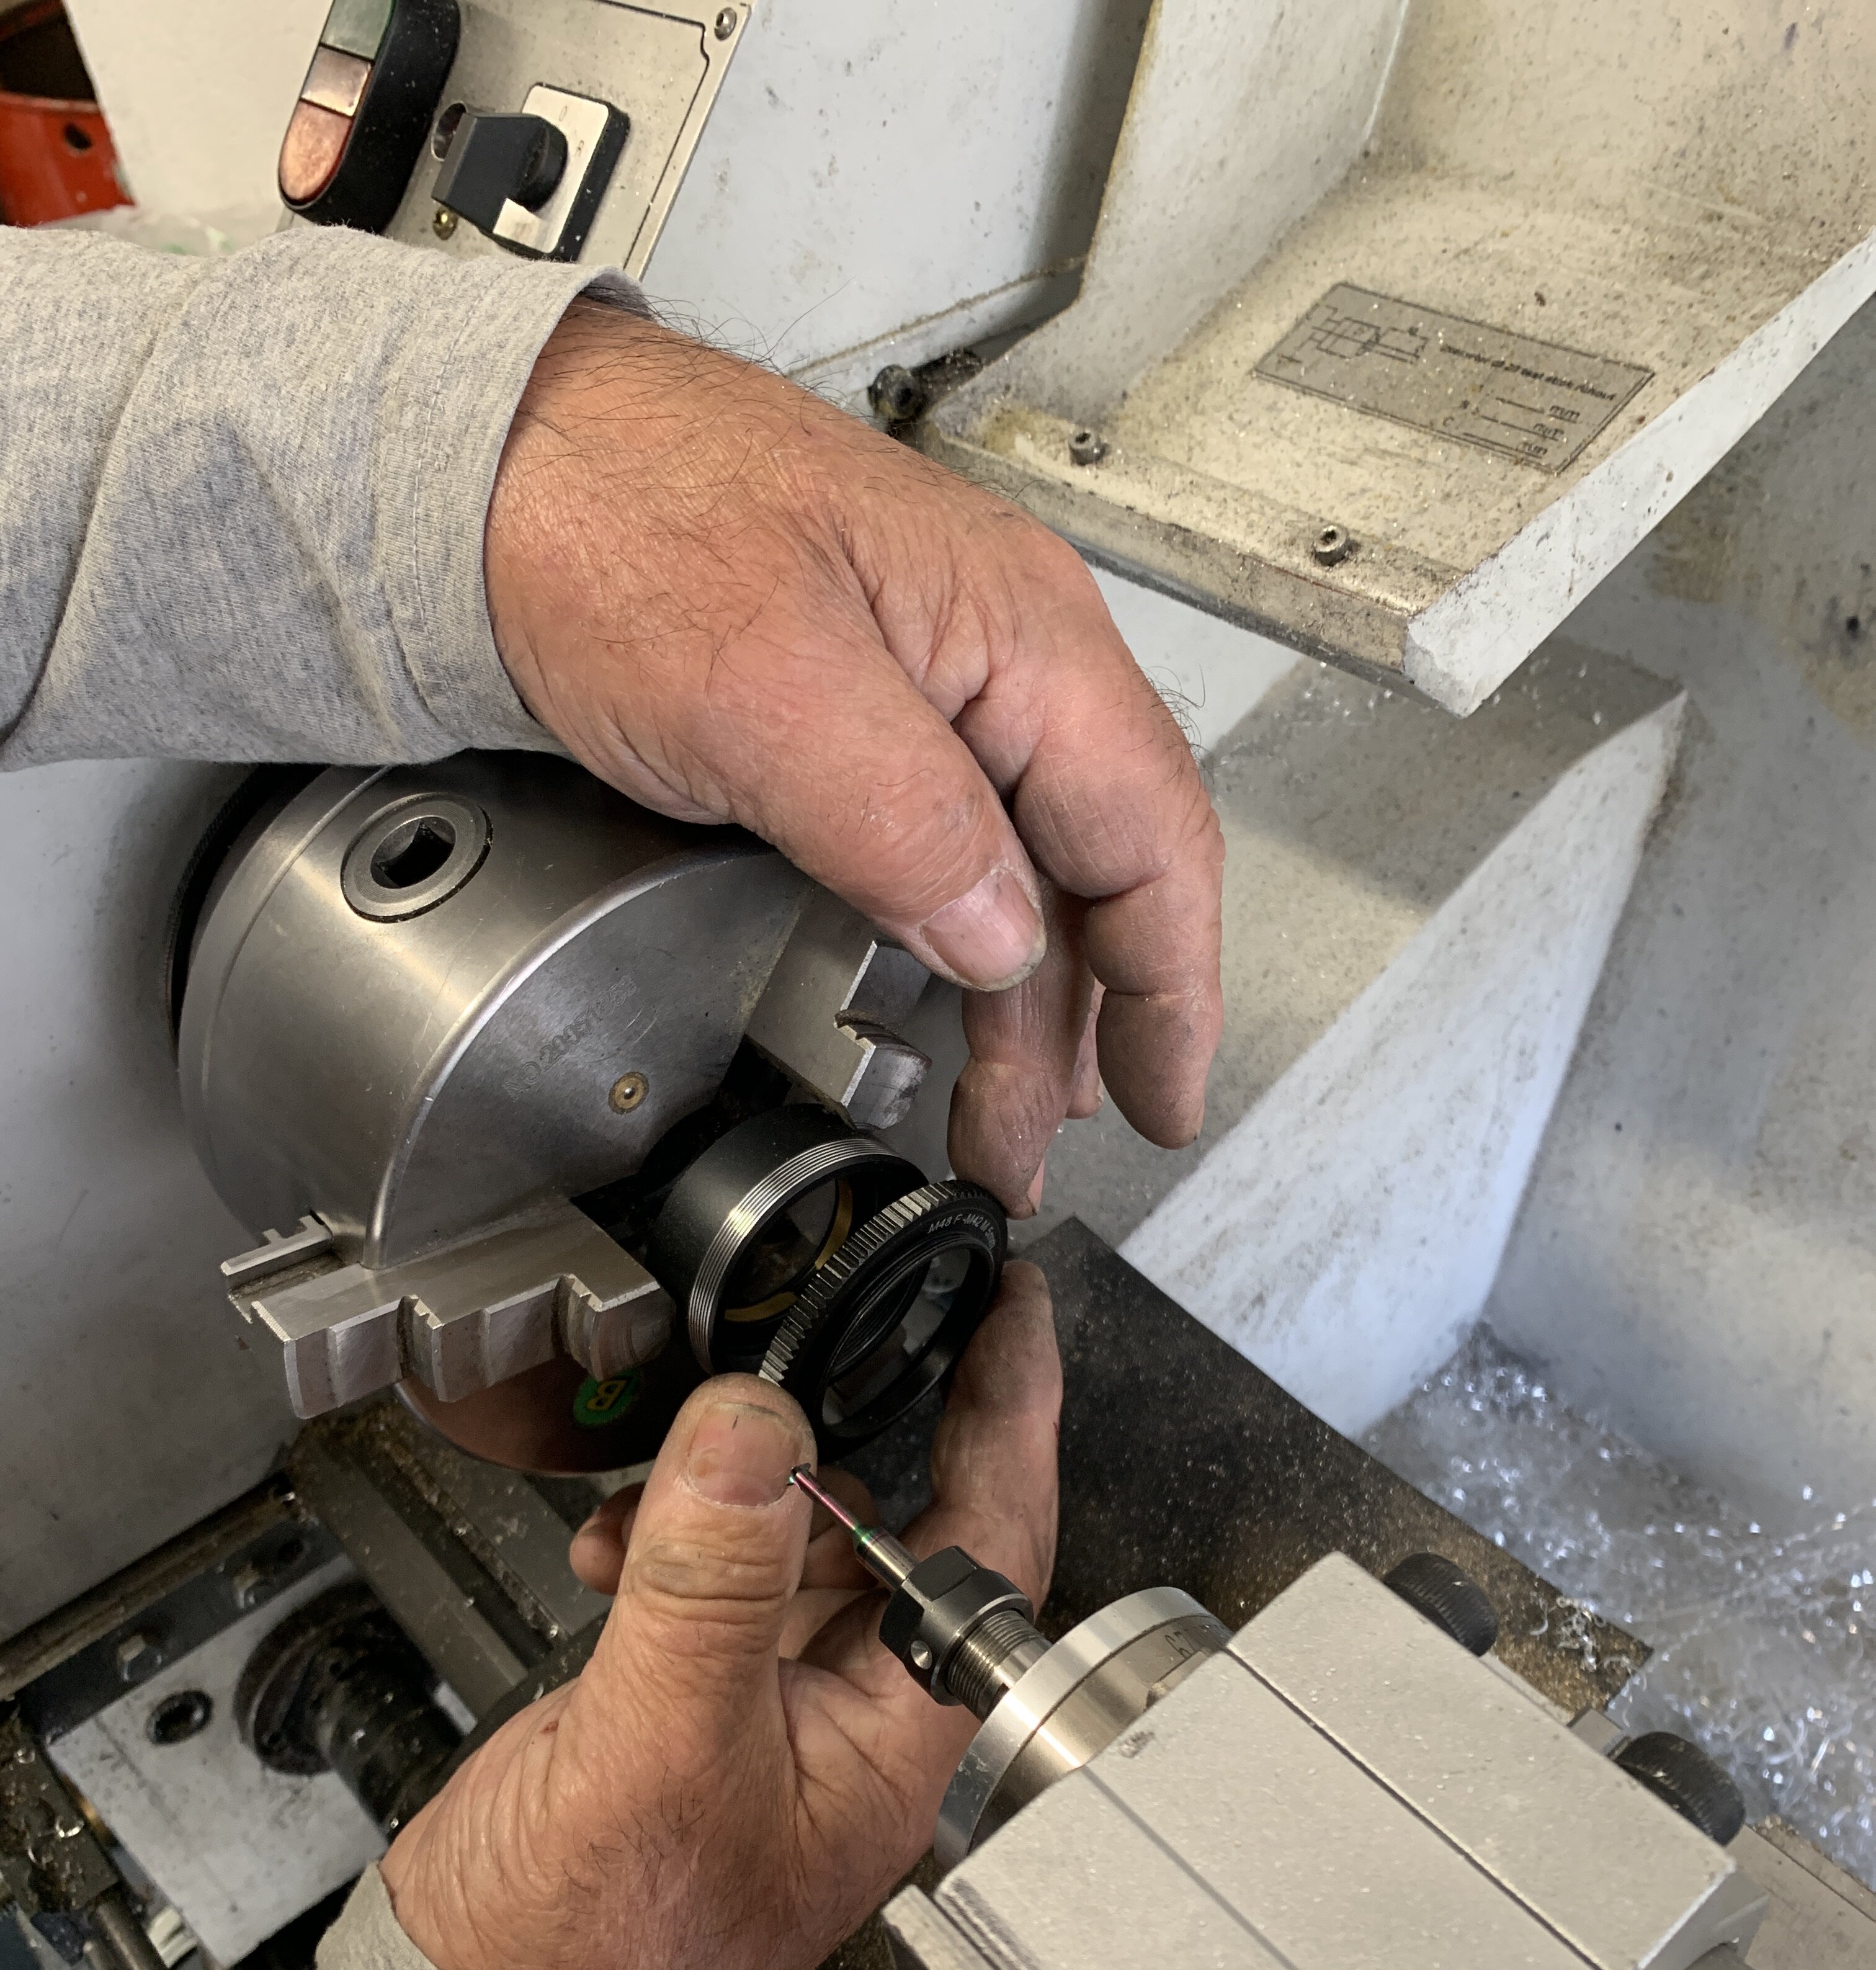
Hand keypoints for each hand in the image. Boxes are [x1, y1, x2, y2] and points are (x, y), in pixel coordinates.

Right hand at [380, 1265, 1059, 1969]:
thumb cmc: (593, 1962)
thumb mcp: (659, 1746)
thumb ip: (711, 1583)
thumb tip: (755, 1433)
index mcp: (895, 1737)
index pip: (992, 1542)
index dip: (1013, 1414)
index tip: (1012, 1309)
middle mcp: (850, 1717)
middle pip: (892, 1529)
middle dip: (840, 1434)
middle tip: (807, 1340)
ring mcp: (768, 1711)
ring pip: (788, 1546)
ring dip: (730, 1493)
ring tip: (660, 1480)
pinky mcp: (687, 1706)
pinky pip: (705, 1585)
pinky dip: (660, 1543)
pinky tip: (609, 1547)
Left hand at [485, 305, 1223, 1212]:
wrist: (487, 465)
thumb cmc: (613, 517)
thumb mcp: (766, 685)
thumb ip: (907, 820)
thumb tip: (1002, 940)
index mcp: (1021, 635)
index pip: (1150, 836)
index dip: (1168, 988)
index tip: (1160, 1101)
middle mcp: (1000, 657)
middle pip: (1092, 870)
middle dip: (1080, 1026)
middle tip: (1031, 1147)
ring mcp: (931, 683)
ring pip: (1020, 868)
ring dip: (1018, 1002)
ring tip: (997, 1112)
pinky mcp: (856, 712)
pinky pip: (949, 844)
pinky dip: (957, 945)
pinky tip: (945, 1001)